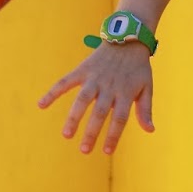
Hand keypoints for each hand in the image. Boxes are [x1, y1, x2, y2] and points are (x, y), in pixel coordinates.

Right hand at [38, 41, 154, 154]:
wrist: (127, 40)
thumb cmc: (138, 68)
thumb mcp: (147, 87)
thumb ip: (145, 109)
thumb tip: (150, 130)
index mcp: (125, 93)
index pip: (119, 119)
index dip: (113, 135)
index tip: (106, 151)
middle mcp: (109, 87)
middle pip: (99, 113)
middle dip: (91, 132)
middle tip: (84, 150)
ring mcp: (94, 78)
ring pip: (82, 100)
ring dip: (74, 118)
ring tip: (66, 135)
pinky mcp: (82, 70)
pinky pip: (65, 82)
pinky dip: (53, 92)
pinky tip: (41, 104)